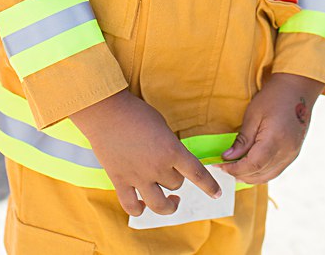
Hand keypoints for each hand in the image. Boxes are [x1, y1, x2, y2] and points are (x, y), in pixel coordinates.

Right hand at [71, 89, 220, 216]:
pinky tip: (143, 207)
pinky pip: (131, 206)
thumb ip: (171, 146)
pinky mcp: (120, 182)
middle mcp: (157, 167)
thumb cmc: (137, 114)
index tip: (217, 194)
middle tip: (171, 171)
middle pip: (177, 185)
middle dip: (177, 179)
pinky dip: (139, 210)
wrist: (107, 114)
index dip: (210, 186)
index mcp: (172, 151)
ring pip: (159, 204)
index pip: (197, 173)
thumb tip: (174, 162)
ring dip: (167, 205)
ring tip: (170, 201)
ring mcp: (138, 177)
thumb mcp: (163, 127)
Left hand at [220, 73, 322, 183]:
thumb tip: (227, 158)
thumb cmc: (274, 97)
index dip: (234, 169)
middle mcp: (287, 151)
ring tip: (236, 167)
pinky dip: (261, 173)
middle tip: (225, 166)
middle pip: (259, 173)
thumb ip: (242, 140)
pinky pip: (275, 171)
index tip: (220, 165)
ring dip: (249, 176)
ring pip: (267, 176)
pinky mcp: (294, 154)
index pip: (252, 165)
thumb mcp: (254, 114)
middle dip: (239, 173)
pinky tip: (251, 166)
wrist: (298, 89)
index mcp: (276, 139)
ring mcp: (292, 154)